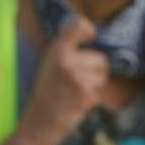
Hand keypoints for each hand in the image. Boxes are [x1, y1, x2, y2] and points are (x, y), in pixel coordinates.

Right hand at [18, 16, 108, 144]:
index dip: (90, 30)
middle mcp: (67, 59)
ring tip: (79, 90)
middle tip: (79, 79)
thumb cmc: (47, 91)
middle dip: (96, 69)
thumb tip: (93, 35)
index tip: (92, 38)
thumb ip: (68, 49)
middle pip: (100, 57)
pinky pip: (101, 89)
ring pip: (103, 74)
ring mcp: (77, 76)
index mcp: (57, 48)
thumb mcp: (50, 62)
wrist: (40, 120)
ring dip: (97, 83)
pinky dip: (94, 96)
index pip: (80, 24)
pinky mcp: (86, 93)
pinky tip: (80, 100)